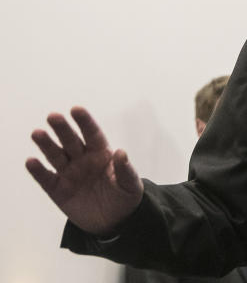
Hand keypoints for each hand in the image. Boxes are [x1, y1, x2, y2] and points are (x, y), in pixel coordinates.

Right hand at [26, 106, 142, 235]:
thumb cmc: (125, 196)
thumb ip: (125, 169)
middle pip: (71, 141)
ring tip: (38, 133)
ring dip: (46, 145)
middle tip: (53, 116)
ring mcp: (69, 174)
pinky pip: (46, 178)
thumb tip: (121, 152)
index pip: (92, 134)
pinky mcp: (58, 190)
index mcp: (102, 153)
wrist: (115, 221)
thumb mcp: (130, 184)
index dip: (85, 122)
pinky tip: (31, 161)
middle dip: (63, 129)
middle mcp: (83, 159)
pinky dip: (38, 171)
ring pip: (56, 156)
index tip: (76, 109)